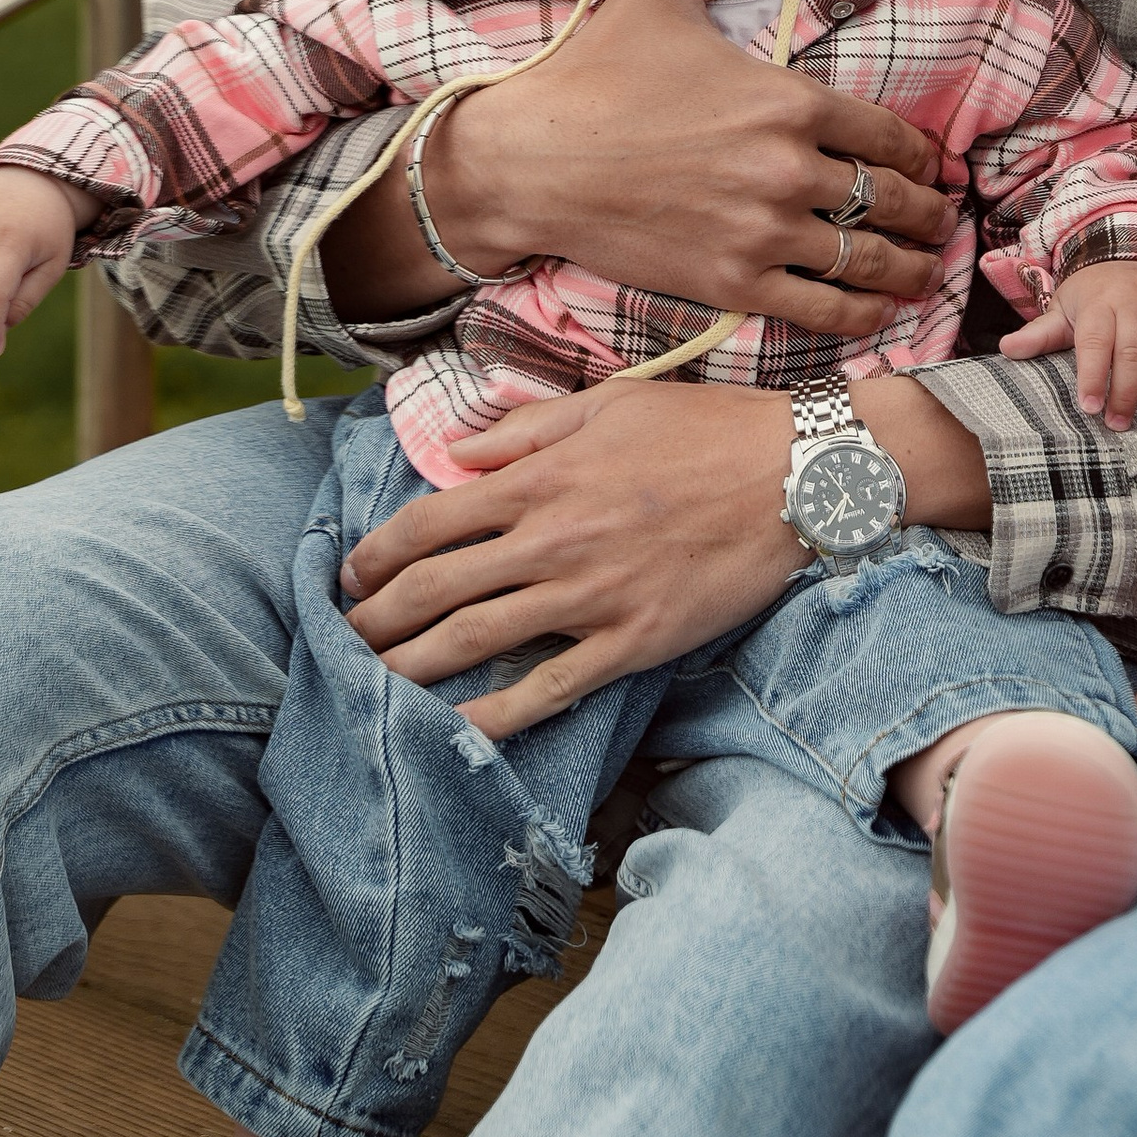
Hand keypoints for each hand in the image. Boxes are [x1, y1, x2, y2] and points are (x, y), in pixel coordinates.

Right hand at [324, 0, 952, 336]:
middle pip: (891, 199)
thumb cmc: (597, 73)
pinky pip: (820, 305)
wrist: (531, 161)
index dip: (921, 153)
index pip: (888, 134)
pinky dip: (862, 312)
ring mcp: (762, 232)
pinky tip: (879, 310)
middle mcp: (788, 169)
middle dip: (927, 212)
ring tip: (924, 271)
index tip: (931, 164)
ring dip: (909, 267)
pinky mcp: (732, 282)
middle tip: (940, 218)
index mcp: (787, 99)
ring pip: (866, 258)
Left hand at [338, 370, 810, 741]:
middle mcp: (550, 539)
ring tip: (371, 688)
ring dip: (410, 669)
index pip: (426, 524)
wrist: (793, 473)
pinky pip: (546, 690)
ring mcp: (587, 596)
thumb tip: (458, 453)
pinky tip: (456, 734)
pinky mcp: (629, 642)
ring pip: (473, 643)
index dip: (373, 557)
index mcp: (539, 478)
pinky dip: (493, 718)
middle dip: (373, 623)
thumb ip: (525, 429)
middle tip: (343, 643)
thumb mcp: (609, 403)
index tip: (348, 577)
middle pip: (432, 591)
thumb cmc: (704, 429)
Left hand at [1000, 259, 1136, 432]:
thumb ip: (1041, 333)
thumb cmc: (1096, 293)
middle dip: (1127, 392)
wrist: (1135, 249)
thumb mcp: (1066, 307)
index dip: (1094, 376)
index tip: (1091, 408)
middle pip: (1134, 350)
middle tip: (1119, 425)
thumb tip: (1006, 349)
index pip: (1096, 341)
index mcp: (1101, 302)